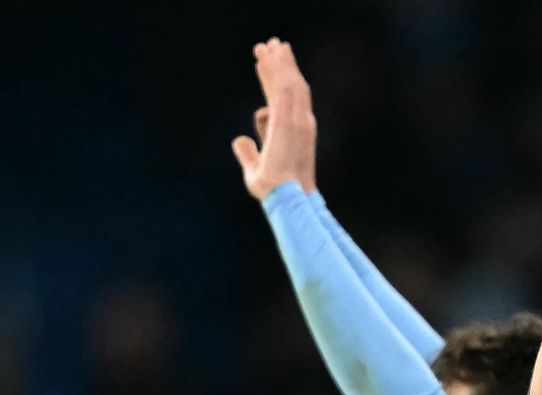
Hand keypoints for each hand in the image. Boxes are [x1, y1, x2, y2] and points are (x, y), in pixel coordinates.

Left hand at [231, 38, 316, 199]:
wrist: (286, 197)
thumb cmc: (274, 189)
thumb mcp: (254, 168)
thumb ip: (247, 153)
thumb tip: (239, 140)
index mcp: (287, 131)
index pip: (277, 98)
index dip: (269, 79)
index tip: (260, 61)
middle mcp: (295, 122)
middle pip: (285, 86)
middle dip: (277, 64)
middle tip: (268, 43)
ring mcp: (294, 120)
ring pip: (287, 83)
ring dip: (280, 62)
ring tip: (272, 43)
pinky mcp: (289, 121)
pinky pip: (284, 90)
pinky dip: (280, 73)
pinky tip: (276, 57)